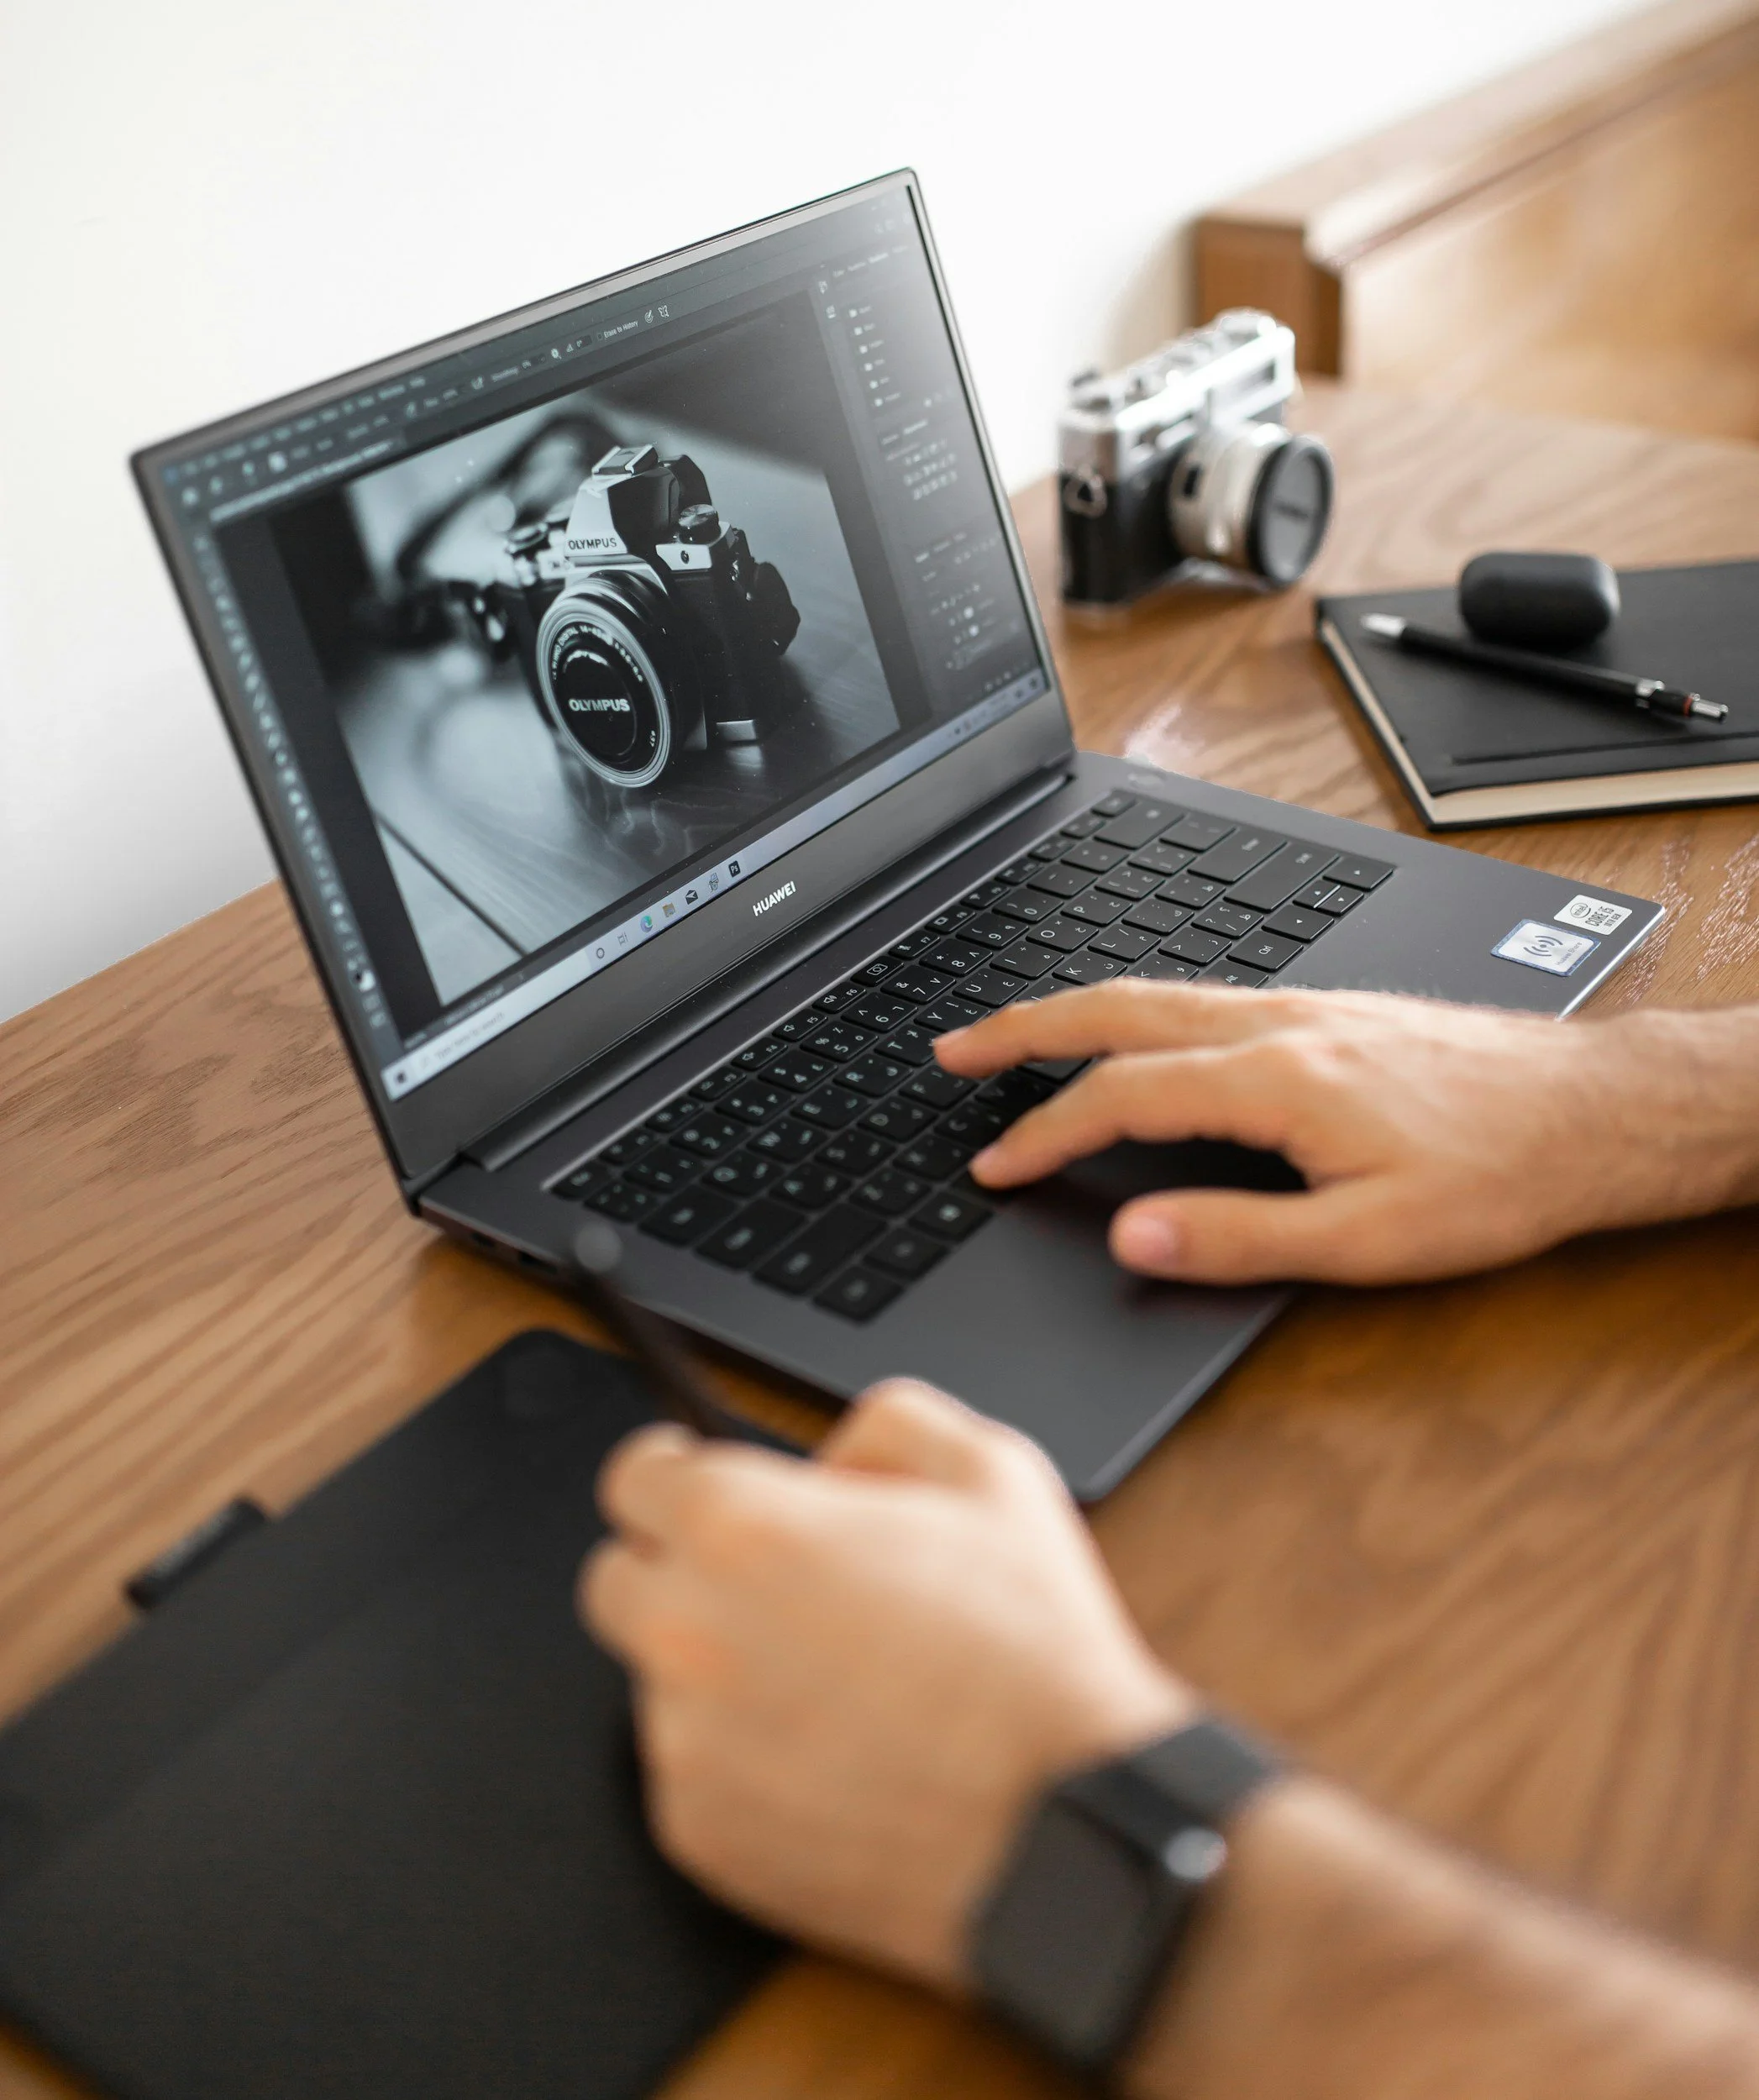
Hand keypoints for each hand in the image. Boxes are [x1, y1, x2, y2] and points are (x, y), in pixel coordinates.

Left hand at [579, 1379, 1189, 1992]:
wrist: (1062, 1823)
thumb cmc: (1030, 1652)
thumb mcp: (990, 1469)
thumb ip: (885, 1424)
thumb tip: (829, 1455)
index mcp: (741, 1527)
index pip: (633, 1479)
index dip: (672, 1474)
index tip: (693, 1486)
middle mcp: (687, 1629)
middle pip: (615, 1579)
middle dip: (677, 1570)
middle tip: (769, 1588)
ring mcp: (685, 1741)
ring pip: (657, 1681)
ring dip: (716, 1670)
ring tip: (831, 1687)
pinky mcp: (699, 1832)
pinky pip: (688, 1772)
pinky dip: (739, 1761)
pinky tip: (829, 1755)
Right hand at [937, 982, 1758, 1286]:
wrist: (1591, 1114)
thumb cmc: (1496, 1178)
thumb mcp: (1369, 1240)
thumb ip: (1240, 1239)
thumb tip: (1134, 1236)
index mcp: (1275, 1077)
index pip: (1121, 1095)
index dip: (1044, 1132)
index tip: (993, 1164)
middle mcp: (1278, 1022)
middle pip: (1118, 1009)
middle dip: (1023, 1029)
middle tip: (952, 1048)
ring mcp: (1302, 1006)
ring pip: (1157, 992)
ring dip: (1072, 1010)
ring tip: (1015, 1033)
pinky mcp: (1326, 1009)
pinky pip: (1199, 993)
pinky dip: (1134, 1008)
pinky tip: (1132, 1031)